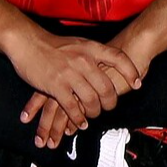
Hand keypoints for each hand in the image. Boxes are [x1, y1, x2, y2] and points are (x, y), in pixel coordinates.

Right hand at [10, 32, 141, 146]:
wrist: (28, 43)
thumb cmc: (54, 45)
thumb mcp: (79, 43)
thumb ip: (94, 54)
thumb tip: (109, 65)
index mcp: (91, 48)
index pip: (118, 58)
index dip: (130, 71)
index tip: (137, 83)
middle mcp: (83, 60)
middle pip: (106, 86)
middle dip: (110, 101)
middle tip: (110, 107)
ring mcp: (69, 73)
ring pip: (91, 100)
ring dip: (94, 112)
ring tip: (94, 115)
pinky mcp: (56, 86)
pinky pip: (72, 107)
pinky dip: (78, 118)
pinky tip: (81, 123)